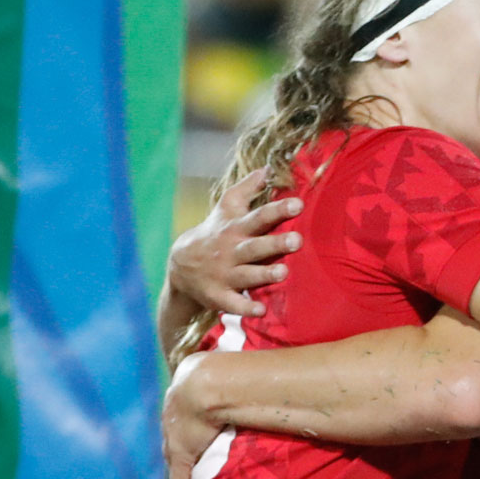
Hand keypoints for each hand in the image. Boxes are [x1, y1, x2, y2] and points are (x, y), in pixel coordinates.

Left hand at [162, 353, 223, 478]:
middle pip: (172, 433)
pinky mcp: (182, 453)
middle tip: (186, 452)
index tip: (190, 428)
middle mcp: (172, 414)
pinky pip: (179, 475)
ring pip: (173, 453)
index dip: (184, 422)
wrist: (205, 384)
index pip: (179, 413)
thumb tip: (252, 368)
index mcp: (180, 393)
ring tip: (186, 474)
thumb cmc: (218, 372)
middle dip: (176, 442)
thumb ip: (230, 373)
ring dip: (178, 463)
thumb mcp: (220, 368)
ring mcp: (175, 434)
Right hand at [168, 167, 302, 316]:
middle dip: (275, 244)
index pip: (259, 216)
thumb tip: (267, 167)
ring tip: (283, 273)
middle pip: (255, 246)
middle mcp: (232, 250)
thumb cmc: (216, 231)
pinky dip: (245, 308)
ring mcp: (225, 274)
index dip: (278, 210)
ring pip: (247, 275)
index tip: (298, 203)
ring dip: (264, 274)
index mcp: (236, 228)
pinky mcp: (219, 295)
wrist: (181, 265)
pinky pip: (233, 303)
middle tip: (298, 240)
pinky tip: (261, 311)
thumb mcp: (227, 207)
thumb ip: (247, 188)